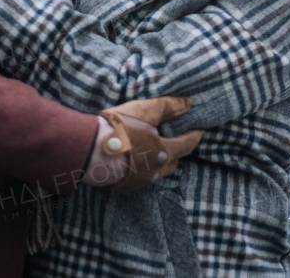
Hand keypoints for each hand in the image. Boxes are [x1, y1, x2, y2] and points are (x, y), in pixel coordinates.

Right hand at [84, 97, 203, 192]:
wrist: (89, 151)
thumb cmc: (120, 129)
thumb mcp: (145, 111)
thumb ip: (168, 106)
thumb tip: (189, 104)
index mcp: (164, 153)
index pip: (187, 145)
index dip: (194, 136)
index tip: (199, 130)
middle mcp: (154, 171)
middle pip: (173, 163)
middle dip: (177, 152)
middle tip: (178, 141)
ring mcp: (138, 181)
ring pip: (155, 173)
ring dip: (159, 163)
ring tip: (156, 153)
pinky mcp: (122, 186)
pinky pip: (137, 179)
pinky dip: (140, 170)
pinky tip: (134, 164)